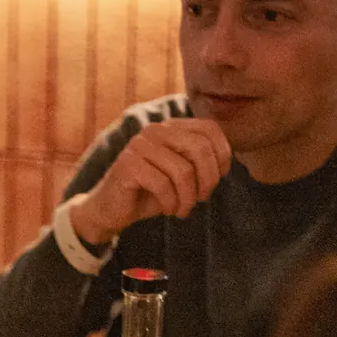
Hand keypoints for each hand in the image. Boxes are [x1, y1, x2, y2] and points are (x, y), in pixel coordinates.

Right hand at [66, 118, 232, 243]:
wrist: (111, 210)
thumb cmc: (149, 193)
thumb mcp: (180, 174)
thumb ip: (199, 162)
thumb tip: (225, 165)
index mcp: (171, 127)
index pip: (209, 129)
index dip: (222, 154)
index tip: (219, 178)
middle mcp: (155, 130)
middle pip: (199, 149)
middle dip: (207, 180)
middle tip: (202, 199)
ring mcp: (139, 145)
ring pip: (182, 171)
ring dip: (188, 198)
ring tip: (183, 209)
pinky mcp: (127, 164)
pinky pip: (162, 184)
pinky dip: (171, 203)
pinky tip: (169, 210)